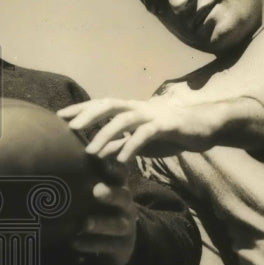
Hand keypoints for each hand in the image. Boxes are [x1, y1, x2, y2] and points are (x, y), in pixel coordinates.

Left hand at [59, 97, 225, 162]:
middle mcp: (138, 108)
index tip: (59, 116)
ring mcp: (152, 114)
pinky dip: (132, 145)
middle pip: (108, 104)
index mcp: (129, 110)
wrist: (204, 127)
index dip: (80, 109)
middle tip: (70, 128)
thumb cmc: (168, 133)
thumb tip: (95, 153)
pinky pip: (146, 134)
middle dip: (88, 114)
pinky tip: (122, 160)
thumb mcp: (138, 141)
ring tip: (91, 152)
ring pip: (124, 119)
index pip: (100, 105)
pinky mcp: (167, 125)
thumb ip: (118, 145)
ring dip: (106, 134)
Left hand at [70, 164, 137, 264]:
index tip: (103, 162)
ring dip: (100, 223)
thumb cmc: (102, 208)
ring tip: (84, 223)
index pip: (120, 174)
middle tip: (97, 190)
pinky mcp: (120, 247)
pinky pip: (106, 246)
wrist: (121, 242)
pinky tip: (74, 242)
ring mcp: (125, 227)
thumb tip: (65, 145)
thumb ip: (87, 174)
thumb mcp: (100, 190)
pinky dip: (90, 244)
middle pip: (123, 197)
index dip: (114, 167)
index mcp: (119, 187)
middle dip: (111, 194)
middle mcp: (125, 206)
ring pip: (116, 225)